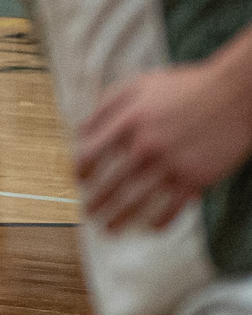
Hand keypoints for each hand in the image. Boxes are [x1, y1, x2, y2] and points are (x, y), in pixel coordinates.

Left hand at [77, 56, 251, 231]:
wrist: (236, 95)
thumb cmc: (184, 87)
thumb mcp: (139, 85)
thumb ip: (106, 105)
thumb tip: (81, 131)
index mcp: (129, 121)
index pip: (91, 153)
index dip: (80, 170)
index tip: (78, 180)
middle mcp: (147, 145)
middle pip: (111, 182)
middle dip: (96, 201)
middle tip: (88, 213)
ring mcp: (172, 163)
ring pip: (137, 199)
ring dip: (120, 218)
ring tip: (109, 229)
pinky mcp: (197, 177)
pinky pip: (173, 206)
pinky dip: (161, 220)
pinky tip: (152, 228)